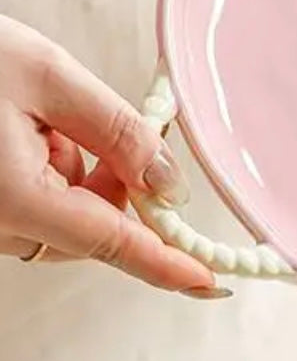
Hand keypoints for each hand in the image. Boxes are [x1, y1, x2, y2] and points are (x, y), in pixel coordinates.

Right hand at [0, 16, 216, 291]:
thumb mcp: (45, 76)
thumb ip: (117, 132)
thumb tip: (169, 184)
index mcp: (15, 198)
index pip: (113, 243)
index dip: (168, 265)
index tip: (212, 284)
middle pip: (93, 228)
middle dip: (116, 184)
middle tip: (107, 123)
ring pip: (64, 215)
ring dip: (78, 170)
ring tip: (39, 111)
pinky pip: (32, 202)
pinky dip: (49, 167)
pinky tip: (21, 120)